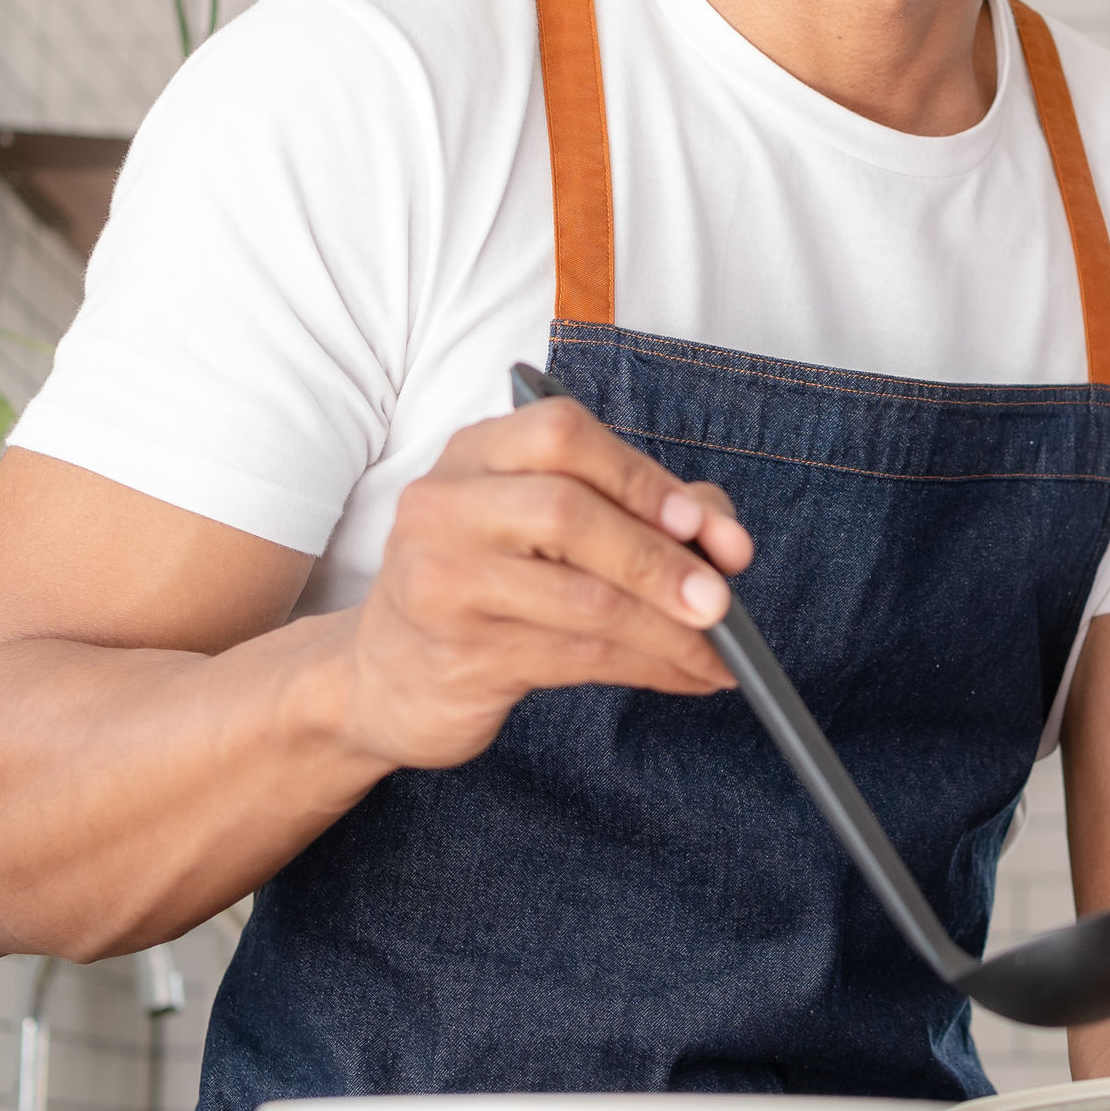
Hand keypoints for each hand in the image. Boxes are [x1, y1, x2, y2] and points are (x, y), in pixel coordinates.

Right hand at [330, 394, 751, 768]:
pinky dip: (649, 668)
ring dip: (668, 630)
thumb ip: (638, 510)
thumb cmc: (488, 586)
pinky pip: (577, 657)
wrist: (385, 675)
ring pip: (581, 598)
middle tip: (722, 602)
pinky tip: (688, 675)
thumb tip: (724, 539)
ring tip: (718, 652)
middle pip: (568, 513)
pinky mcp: (462, 654)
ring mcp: (445, 581)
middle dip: (658, 559)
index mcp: (475, 453)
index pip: (560, 434)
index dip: (639, 476)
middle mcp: (446, 506)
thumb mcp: (547, 529)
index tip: (701, 522)